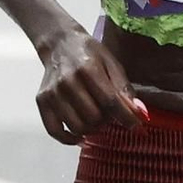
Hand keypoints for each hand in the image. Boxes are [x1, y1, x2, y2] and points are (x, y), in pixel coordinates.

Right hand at [36, 30, 148, 144]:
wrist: (59, 44)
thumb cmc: (88, 53)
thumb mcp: (111, 63)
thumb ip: (124, 89)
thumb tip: (140, 113)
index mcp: (87, 69)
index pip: (110, 102)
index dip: (126, 117)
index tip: (136, 127)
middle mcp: (67, 82)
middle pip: (93, 117)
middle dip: (107, 120)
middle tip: (109, 114)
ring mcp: (52, 93)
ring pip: (77, 127)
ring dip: (91, 128)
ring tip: (95, 118)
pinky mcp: (42, 101)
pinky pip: (55, 131)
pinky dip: (69, 139)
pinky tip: (80, 135)